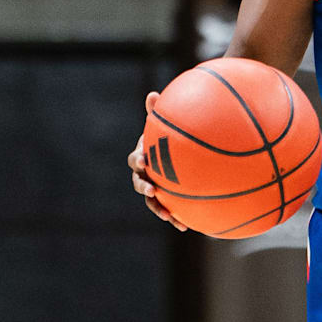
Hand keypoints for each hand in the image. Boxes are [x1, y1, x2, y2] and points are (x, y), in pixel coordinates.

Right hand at [127, 90, 187, 231]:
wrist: (173, 154)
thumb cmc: (166, 138)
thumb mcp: (162, 125)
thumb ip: (157, 113)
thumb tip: (153, 94)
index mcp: (142, 157)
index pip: (135, 160)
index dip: (138, 161)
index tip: (144, 161)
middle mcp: (145, 175)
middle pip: (139, 183)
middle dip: (144, 188)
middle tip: (153, 190)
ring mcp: (154, 188)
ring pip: (152, 201)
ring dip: (159, 208)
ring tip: (168, 216)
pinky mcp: (166, 199)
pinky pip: (169, 209)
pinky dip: (176, 217)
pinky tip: (187, 227)